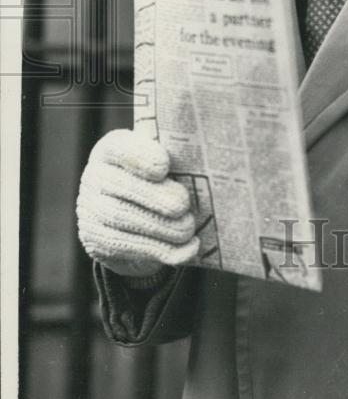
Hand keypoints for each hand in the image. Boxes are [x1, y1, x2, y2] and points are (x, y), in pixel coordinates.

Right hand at [76, 128, 199, 277]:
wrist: (131, 219)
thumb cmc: (156, 181)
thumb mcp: (162, 164)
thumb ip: (175, 159)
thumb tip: (205, 165)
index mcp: (110, 150)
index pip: (118, 147)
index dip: (140, 156)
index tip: (164, 166)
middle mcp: (94, 178)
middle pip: (119, 186)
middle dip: (155, 197)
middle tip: (183, 205)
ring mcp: (90, 211)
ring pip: (123, 220)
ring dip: (162, 228)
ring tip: (188, 229)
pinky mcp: (98, 243)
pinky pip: (129, 248)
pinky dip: (164, 251)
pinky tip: (190, 249)